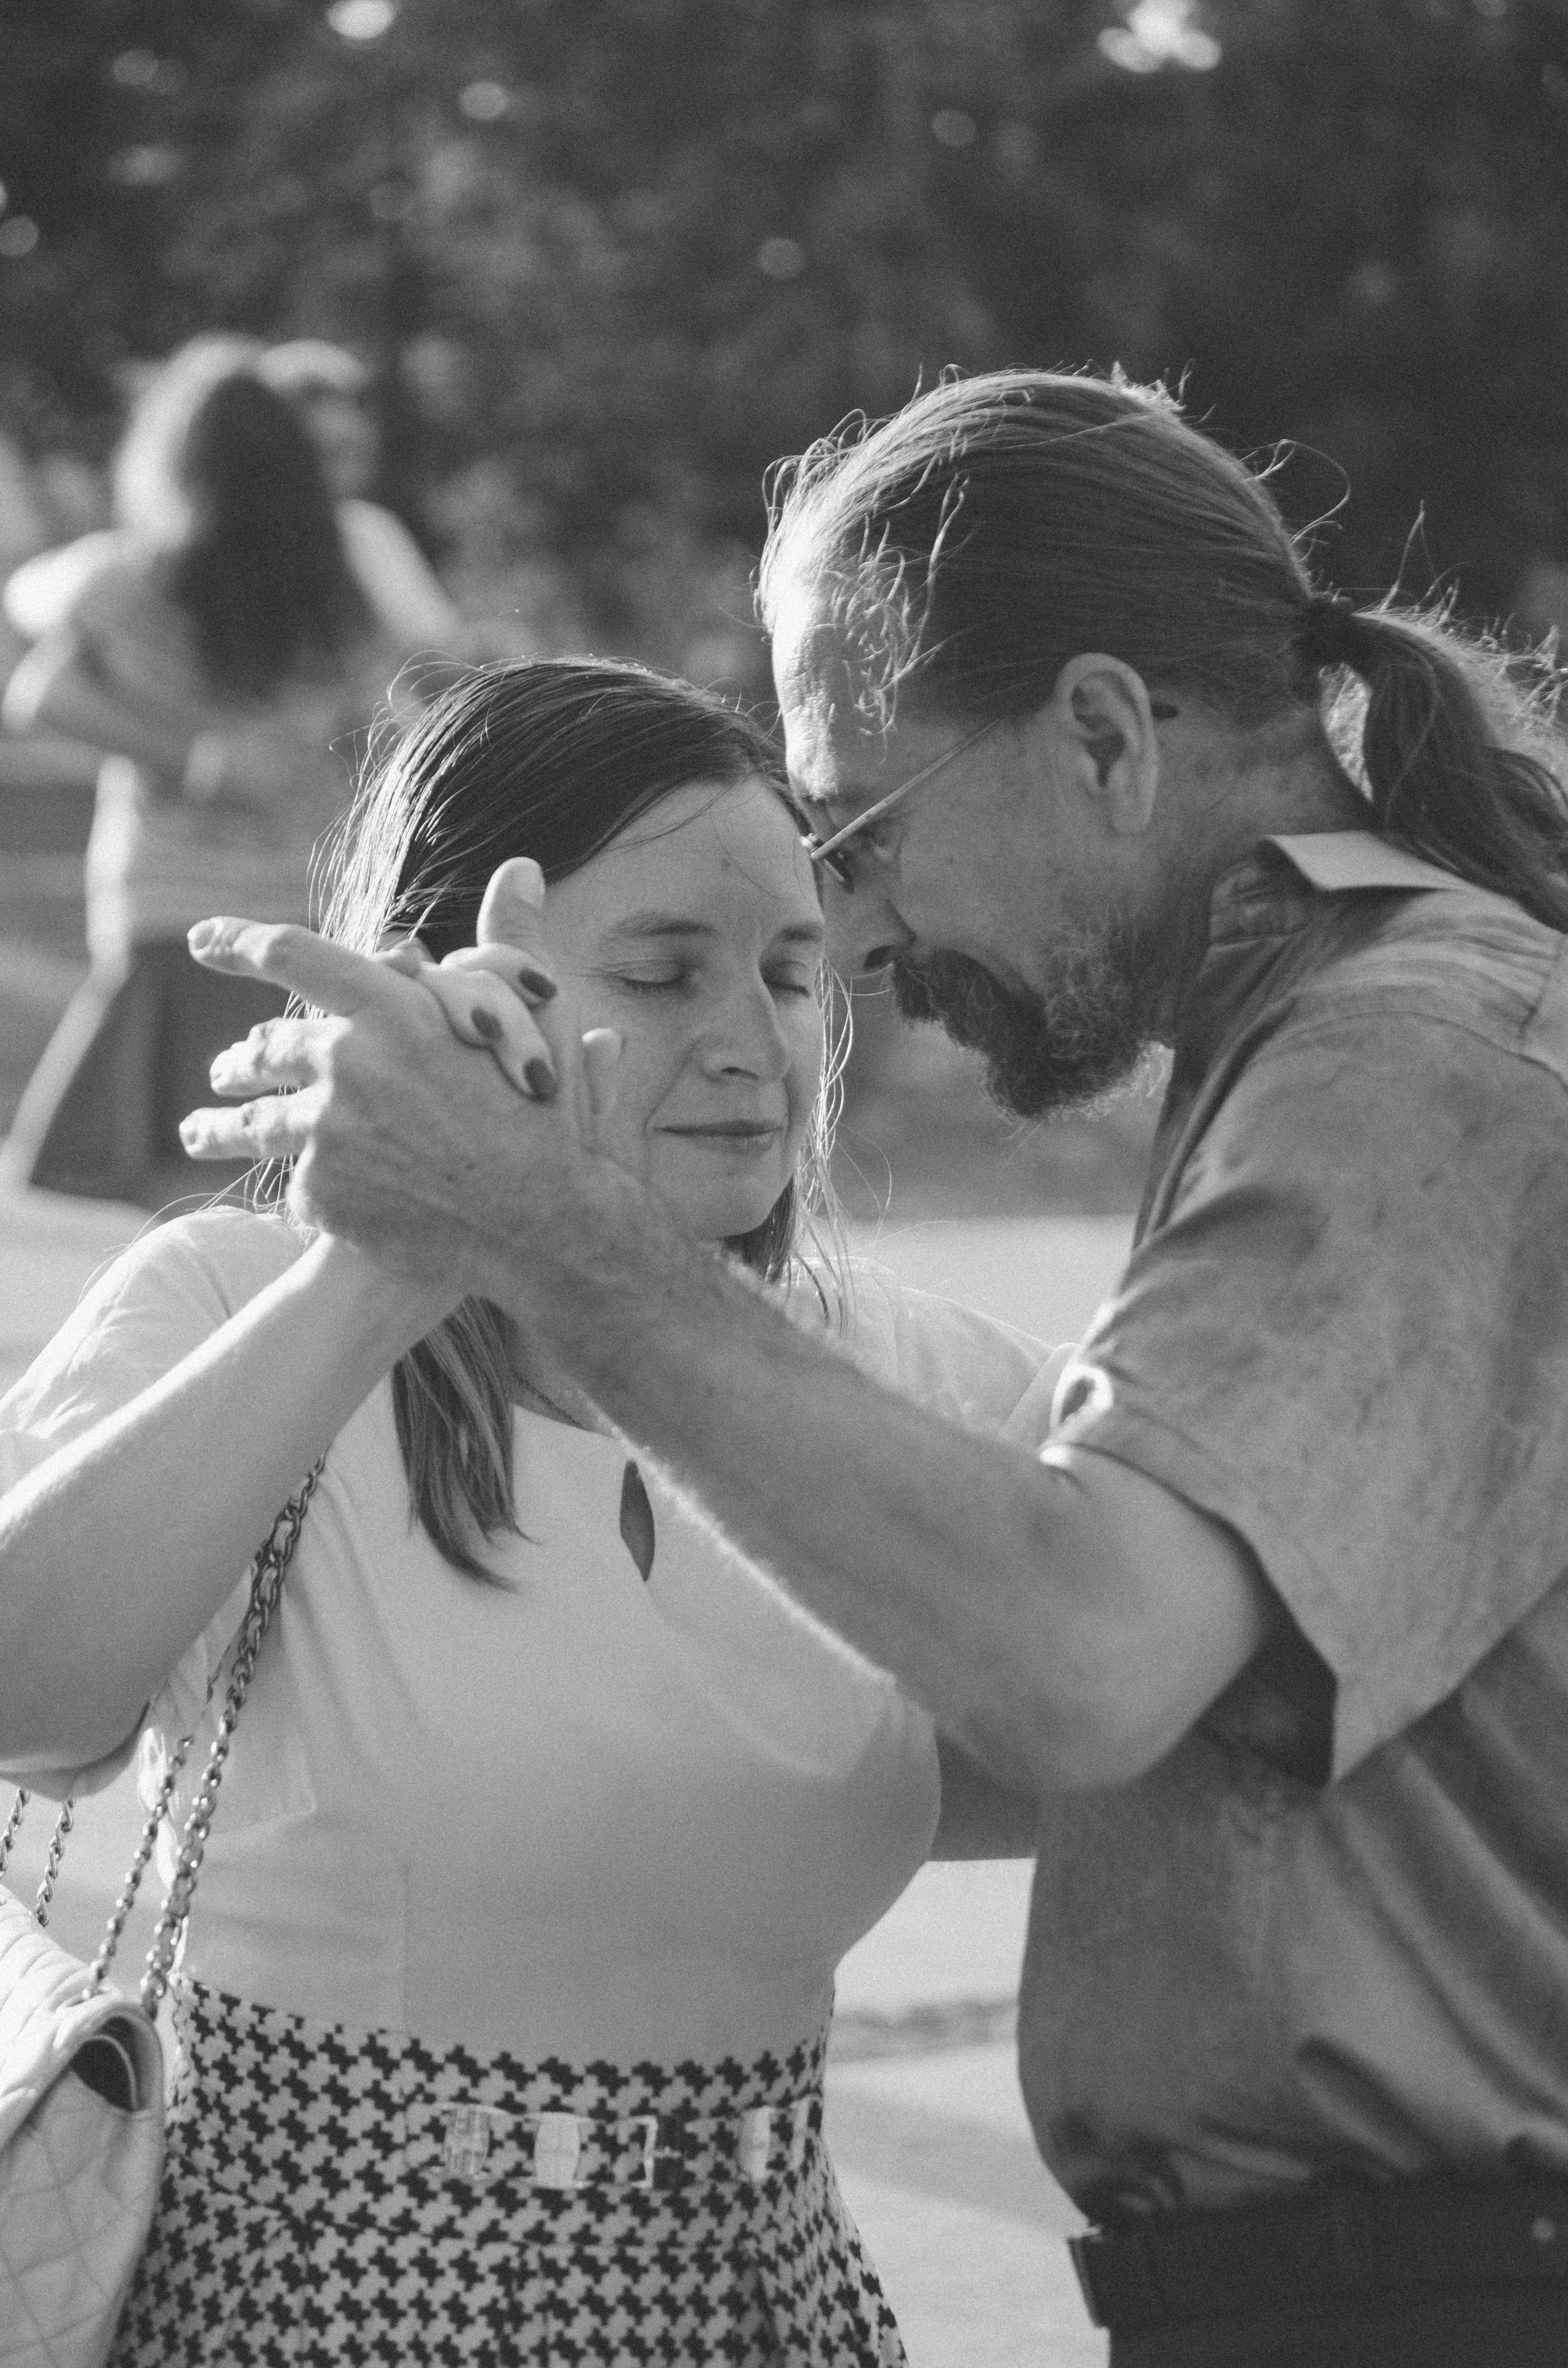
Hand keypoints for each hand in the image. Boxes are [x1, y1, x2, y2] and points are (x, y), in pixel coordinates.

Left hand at [179, 882, 620, 1283]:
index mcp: (392, 1008)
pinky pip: (299, 1180)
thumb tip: (520, 867)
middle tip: (223, 1068)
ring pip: (257, 1120)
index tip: (204, 941)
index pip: (293, 955)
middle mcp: (348, 1064)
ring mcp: (329, 1132)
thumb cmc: (550, 1114)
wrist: (544, 1225)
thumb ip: (510, 942)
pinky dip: (308, 1182)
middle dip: (240, 1059)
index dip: (241, 942)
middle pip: (267, 1046)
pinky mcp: (324, 1194)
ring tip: (199, 1131)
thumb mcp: (538, 1017)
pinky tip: (307, 1193)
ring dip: (221, 1125)